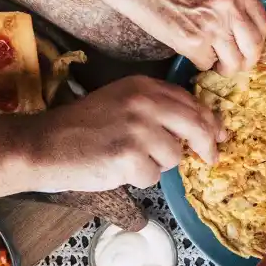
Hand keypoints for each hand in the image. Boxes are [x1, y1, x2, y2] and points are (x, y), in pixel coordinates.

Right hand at [28, 76, 223, 190]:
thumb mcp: (122, 102)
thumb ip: (158, 108)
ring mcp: (138, 129)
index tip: (219, 134)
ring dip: (157, 164)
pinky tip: (117, 168)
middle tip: (211, 158)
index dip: (210, 121)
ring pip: (175, 156)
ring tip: (129, 158)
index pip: (191, 102)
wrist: (45, 144)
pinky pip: (154, 176)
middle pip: (196, 126)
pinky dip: (139, 179)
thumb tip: (201, 127)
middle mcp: (144, 103)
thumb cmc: (84, 127)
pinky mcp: (130, 157)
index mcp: (144, 86)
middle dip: (207, 145)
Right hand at [92, 0, 265, 74]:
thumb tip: (245, 28)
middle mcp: (229, 2)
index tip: (248, 46)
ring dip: (225, 67)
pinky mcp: (191, 40)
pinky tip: (193, 52)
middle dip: (246, 60)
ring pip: (234, 61)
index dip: (256, 40)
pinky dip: (201, 63)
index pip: (263, 23)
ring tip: (215, 62)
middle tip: (235, 62)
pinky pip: (207, 64)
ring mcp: (212, 23)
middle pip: (254, 46)